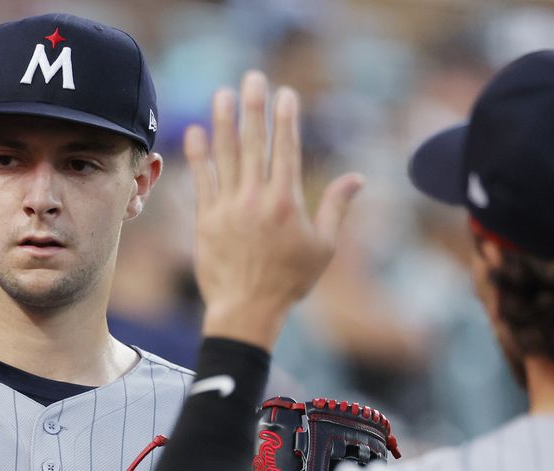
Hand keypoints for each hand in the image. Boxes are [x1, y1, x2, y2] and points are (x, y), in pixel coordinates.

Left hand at [187, 71, 362, 349]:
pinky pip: (202, 181)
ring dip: (224, 122)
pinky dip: (198, 156)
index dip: (286, 120)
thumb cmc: (289, 281)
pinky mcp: (206, 220)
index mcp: (287, 202)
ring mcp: (228, 208)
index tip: (285, 94)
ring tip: (221, 94)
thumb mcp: (323, 247)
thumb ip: (336, 208)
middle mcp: (256, 199)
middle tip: (252, 78)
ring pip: (225, 156)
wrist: (246, 309)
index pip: (286, 150)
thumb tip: (357, 178)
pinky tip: (196, 133)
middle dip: (254, 108)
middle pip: (254, 144)